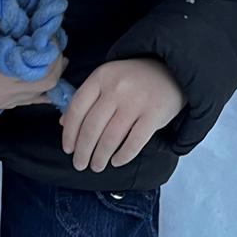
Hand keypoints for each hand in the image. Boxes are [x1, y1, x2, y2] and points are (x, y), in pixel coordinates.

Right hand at [0, 0, 67, 127]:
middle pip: (48, 80)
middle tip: (52, 42)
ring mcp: (8, 100)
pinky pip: (29, 101)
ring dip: (51, 74)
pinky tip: (46, 88)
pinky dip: (41, 93)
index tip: (47, 30)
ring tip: (54, 57)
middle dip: (56, 61)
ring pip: (42, 92)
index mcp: (5, 75)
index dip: (50, 47)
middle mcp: (12, 90)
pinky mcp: (1, 106)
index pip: (41, 63)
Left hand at [60, 58, 185, 172]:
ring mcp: (137, 101)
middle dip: (83, 151)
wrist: (172, 70)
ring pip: (111, 137)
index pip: (77, 109)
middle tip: (80, 164)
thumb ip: (87, 98)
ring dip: (100, 157)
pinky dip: (123, 156)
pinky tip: (117, 161)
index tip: (68, 149)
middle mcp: (117, 88)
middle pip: (92, 127)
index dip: (69, 133)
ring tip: (97, 166)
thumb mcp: (108, 78)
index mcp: (102, 76)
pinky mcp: (155, 114)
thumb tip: (64, 124)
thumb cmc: (134, 78)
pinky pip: (134, 142)